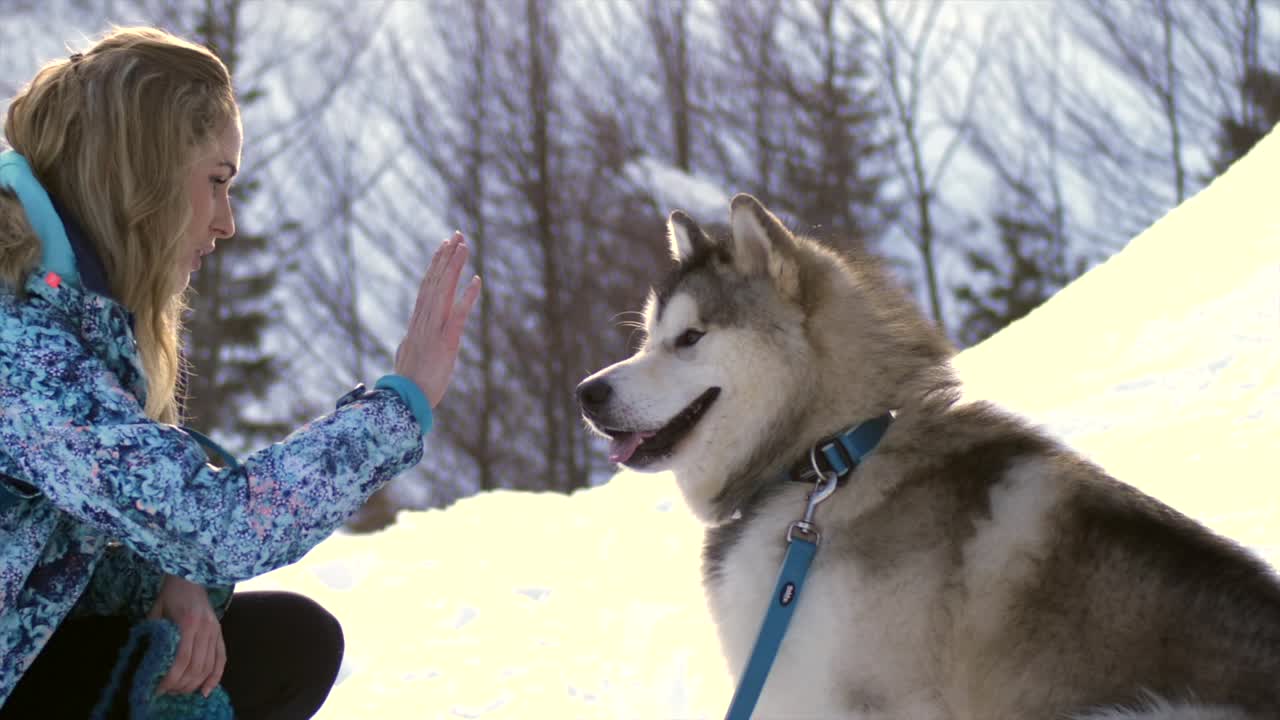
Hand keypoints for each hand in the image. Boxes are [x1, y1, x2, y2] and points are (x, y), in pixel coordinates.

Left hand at [147, 575, 224, 696]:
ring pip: (209, 666)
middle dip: (181, 685)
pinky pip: (221, 659)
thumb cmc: (170, 595)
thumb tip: (146, 662)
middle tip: (167, 693)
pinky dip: (215, 677)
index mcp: (187, 624)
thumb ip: (153, 634)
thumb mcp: (156, 612)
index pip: (181, 659)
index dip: (171, 679)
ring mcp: (215, 631)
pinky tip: (206, 691)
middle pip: (196, 667)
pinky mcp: (220, 632)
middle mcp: (205, 629)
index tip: (158, 690)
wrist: (191, 577)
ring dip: (195, 684)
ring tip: (181, 692)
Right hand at [395, 231, 481, 406]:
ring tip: (463, 246)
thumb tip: (409, 337)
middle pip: (435, 281)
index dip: (436, 265)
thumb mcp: (409, 354)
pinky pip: (458, 314)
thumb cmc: (410, 381)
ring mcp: (434, 329)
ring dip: (454, 267)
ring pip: (444, 290)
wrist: (407, 400)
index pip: (427, 287)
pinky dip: (467, 296)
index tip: (443, 247)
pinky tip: (477, 279)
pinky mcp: (446, 341)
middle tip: (456, 235)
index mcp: (417, 322)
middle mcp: (424, 320)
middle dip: (446, 257)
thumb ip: (412, 340)